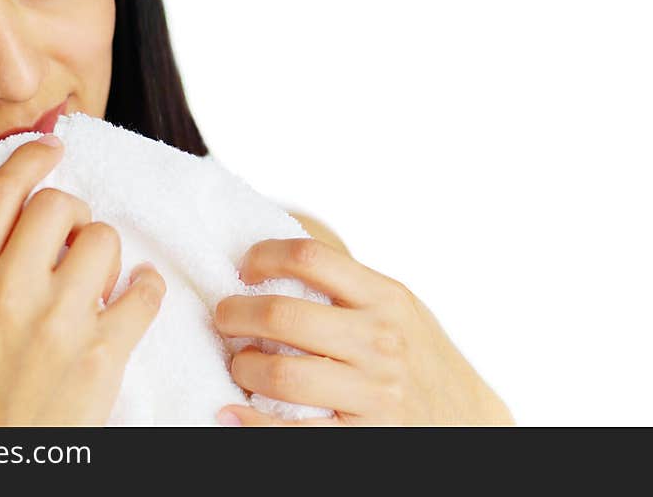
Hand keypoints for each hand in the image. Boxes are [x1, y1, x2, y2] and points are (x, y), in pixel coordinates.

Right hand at [0, 135, 164, 425]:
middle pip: (61, 205)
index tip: (52, 147)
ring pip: (105, 239)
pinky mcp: (102, 352)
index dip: (31, 157)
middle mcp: (8, 292)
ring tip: (99, 285)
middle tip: (75, 242)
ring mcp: (57, 322)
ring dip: (109, 257)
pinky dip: (146, 289)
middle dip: (75, 215)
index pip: (2, 192)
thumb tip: (24, 210)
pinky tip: (134, 299)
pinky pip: (144, 289)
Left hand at [213, 238, 513, 425]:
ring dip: (242, 367)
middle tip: (224, 318)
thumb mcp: (398, 307)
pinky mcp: (363, 437)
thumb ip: (348, 286)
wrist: (468, 418)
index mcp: (385, 298)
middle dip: (236, 314)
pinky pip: (291, 432)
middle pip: (283, 314)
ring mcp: (373, 392)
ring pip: (281, 373)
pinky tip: (230, 413)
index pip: (310, 257)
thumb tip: (274, 259)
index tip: (245, 269)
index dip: (264, 257)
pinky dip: (250, 423)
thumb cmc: (419, 356)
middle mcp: (381, 341)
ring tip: (239, 365)